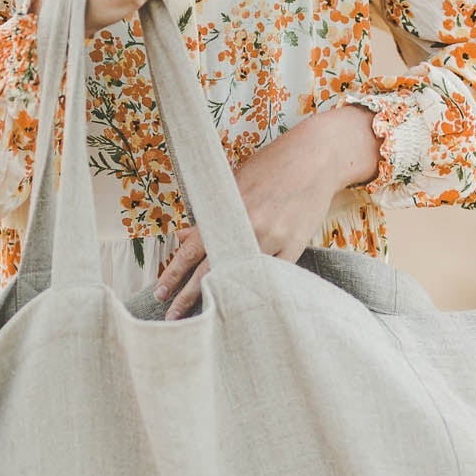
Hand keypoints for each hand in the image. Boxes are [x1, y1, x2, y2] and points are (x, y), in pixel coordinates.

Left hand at [155, 104, 380, 318]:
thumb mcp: (232, 183)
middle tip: (172, 318)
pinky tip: (245, 304)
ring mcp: (272, 239)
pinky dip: (257, 288)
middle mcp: (245, 228)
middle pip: (209, 272)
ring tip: (206, 318)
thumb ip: (208, 212)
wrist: (314, 158)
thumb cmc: (271, 167)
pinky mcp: (294, 246)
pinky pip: (272, 276)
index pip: (190, 252)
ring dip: (221, 299)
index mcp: (224, 212)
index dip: (173, 275)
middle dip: (188, 297)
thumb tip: (183, 235)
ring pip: (239, 279)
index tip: (161, 293)